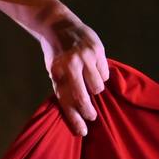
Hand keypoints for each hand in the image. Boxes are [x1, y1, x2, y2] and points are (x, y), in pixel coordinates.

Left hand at [41, 11, 109, 135]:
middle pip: (84, 96)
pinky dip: (101, 75)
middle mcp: (71, 65)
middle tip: (92, 117)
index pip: (67, 101)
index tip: (82, 132)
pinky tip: (93, 70)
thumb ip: (64, 89)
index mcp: (57, 72)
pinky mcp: (98, 50)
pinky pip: (105, 73)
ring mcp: (86, 56)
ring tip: (89, 84)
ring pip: (98, 86)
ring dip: (95, 89)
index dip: (75, 119)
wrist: (59, 27)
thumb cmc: (56, 56)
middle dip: (88, 110)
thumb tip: (75, 114)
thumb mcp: (53, 72)